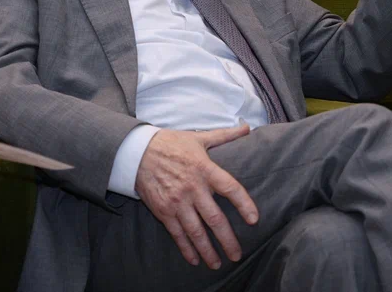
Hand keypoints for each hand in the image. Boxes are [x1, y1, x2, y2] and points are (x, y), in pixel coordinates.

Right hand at [135, 125, 257, 269]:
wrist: (137, 151)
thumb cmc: (171, 144)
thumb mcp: (198, 137)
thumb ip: (224, 136)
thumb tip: (246, 127)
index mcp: (204, 168)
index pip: (230, 188)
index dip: (244, 204)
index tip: (254, 220)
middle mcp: (192, 187)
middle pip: (214, 218)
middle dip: (227, 239)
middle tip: (237, 255)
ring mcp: (177, 201)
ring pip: (196, 231)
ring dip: (207, 250)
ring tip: (217, 264)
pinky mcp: (163, 210)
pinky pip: (177, 233)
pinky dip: (186, 248)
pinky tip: (194, 259)